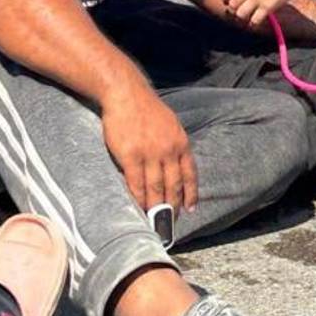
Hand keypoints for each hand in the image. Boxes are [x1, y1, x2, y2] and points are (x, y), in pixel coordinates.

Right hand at [102, 89, 197, 214]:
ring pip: (155, 188)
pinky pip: (136, 183)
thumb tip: (176, 166)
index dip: (190, 194)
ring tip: (154, 219)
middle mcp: (169, 150)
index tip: (190, 209)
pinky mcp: (130, 156)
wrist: (126, 94)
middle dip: (173, 206)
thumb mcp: (171, 124)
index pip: (190, 174)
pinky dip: (138, 197)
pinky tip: (138, 206)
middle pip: (173, 186)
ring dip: (155, 206)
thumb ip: (175, 145)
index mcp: (181, 143)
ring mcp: (150, 154)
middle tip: (170, 221)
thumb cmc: (147, 109)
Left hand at [223, 0, 299, 28]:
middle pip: (231, 5)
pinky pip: (254, 21)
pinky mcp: (266, 7)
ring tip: (247, 17)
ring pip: (240, 14)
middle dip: (234, 9)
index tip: (228, 1)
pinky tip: (256, 22)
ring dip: (243, 17)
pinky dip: (254, 23)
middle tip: (238, 11)